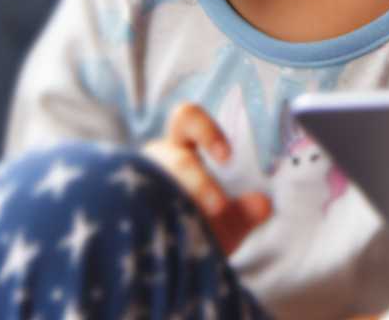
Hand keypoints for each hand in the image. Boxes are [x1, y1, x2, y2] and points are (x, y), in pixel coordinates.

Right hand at [142, 102, 272, 254]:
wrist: (169, 268)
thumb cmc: (203, 232)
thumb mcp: (228, 225)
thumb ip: (246, 213)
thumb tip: (263, 204)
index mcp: (182, 149)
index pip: (187, 120)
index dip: (206, 131)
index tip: (227, 156)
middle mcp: (154, 164)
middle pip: (174, 159)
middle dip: (199, 183)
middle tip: (219, 207)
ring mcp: (137, 188)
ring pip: (156, 191)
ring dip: (181, 213)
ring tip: (195, 236)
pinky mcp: (124, 214)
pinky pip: (139, 217)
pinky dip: (162, 231)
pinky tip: (171, 245)